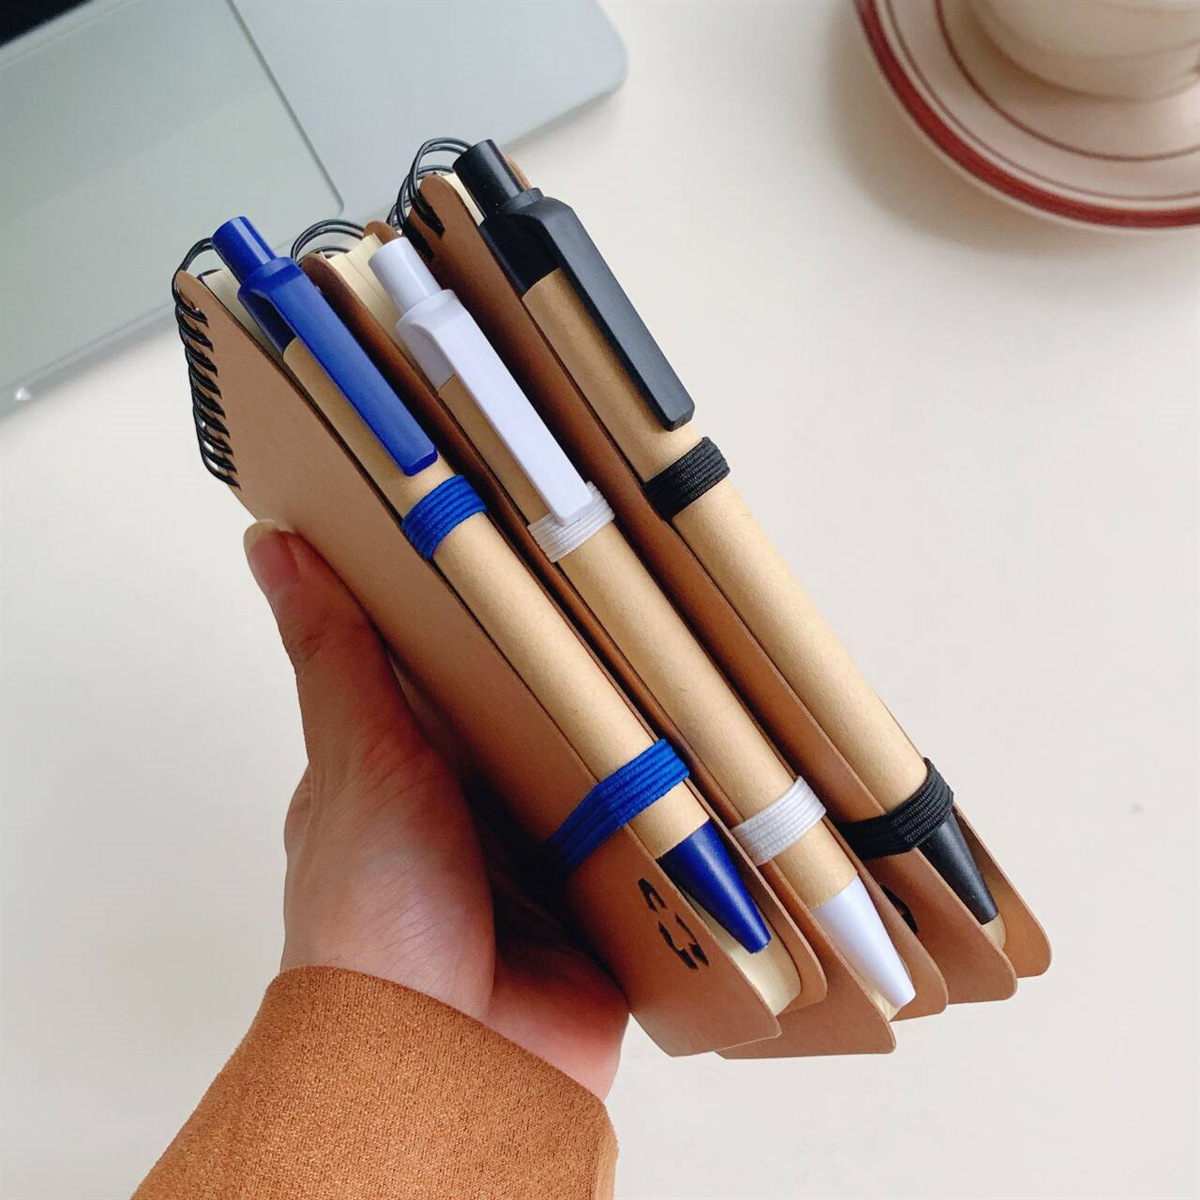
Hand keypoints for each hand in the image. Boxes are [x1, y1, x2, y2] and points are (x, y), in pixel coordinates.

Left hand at [244, 521, 627, 1098]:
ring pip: (597, 781)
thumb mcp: (361, 758)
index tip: (533, 559)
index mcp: (405, 775)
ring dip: (632, 753)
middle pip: (535, 724)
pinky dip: (672, 820)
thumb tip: (273, 551)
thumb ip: (336, 656)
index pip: (452, 674)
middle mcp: (471, 817)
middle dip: (578, 685)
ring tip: (684, 684)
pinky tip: (708, 775)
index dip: (488, 620)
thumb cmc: (373, 924)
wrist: (441, 1062)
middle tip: (635, 618)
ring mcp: (537, 865)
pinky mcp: (598, 911)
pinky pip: (647, 848)